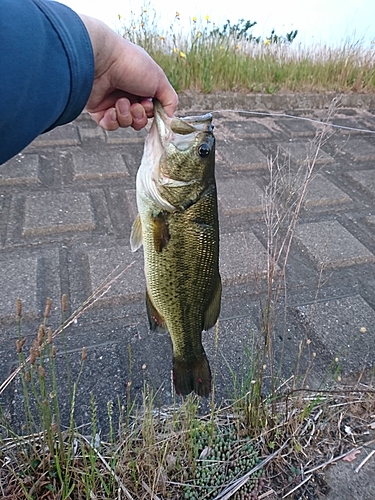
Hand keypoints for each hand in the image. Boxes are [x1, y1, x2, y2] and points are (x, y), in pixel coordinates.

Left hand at [79, 15, 177, 130]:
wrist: (100, 60)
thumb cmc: (130, 63)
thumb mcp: (160, 80)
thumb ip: (170, 100)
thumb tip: (170, 118)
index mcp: (142, 85)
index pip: (151, 109)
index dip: (153, 112)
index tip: (151, 106)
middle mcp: (127, 93)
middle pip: (140, 119)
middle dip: (140, 116)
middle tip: (136, 105)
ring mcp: (112, 102)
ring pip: (126, 123)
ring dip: (126, 116)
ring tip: (120, 101)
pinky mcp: (98, 110)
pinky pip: (110, 125)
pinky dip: (113, 121)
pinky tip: (111, 109)